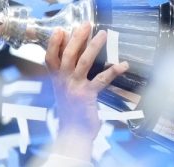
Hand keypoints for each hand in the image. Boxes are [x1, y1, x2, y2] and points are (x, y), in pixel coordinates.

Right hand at [46, 23, 128, 141]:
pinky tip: (123, 65)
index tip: (61, 30)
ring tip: (103, 35)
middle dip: (77, 37)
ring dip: (94, 46)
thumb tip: (74, 63)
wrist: (73, 135)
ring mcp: (74, 88)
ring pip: (83, 62)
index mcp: (56, 81)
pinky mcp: (87, 96)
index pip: (50, 57)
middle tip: (86, 25)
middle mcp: (63, 82)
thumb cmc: (71, 114)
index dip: (53, 43)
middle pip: (67, 54)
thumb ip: (66, 78)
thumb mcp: (64, 93)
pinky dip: (113, 71)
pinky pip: (102, 79)